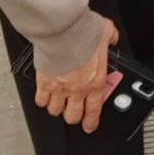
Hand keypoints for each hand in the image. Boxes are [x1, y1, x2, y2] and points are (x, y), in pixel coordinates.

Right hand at [35, 16, 118, 132]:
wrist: (64, 29)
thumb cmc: (85, 31)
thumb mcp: (106, 32)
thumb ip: (111, 38)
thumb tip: (113, 37)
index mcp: (95, 80)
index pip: (94, 110)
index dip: (91, 122)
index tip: (89, 125)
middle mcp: (78, 89)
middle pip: (73, 116)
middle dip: (73, 115)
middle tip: (72, 112)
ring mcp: (60, 88)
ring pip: (56, 111)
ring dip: (57, 107)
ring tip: (58, 100)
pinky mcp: (44, 84)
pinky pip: (41, 101)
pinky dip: (42, 99)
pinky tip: (44, 94)